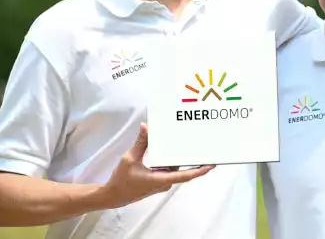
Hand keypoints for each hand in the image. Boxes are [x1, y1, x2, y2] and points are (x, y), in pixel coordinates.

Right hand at [99, 123, 214, 208]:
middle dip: (194, 161)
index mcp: (160, 179)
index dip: (199, 171)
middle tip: (205, 149)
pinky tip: (172, 152)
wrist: (113, 196)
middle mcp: (165, 182)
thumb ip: (140, 143)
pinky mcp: (158, 181)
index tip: (211, 165)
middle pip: (183, 171)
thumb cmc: (121, 180)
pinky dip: (172, 162)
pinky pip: (170, 171)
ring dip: (182, 160)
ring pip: (176, 170)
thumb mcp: (129, 159)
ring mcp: (162, 183)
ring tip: (191, 146)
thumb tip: (146, 127)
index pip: (185, 176)